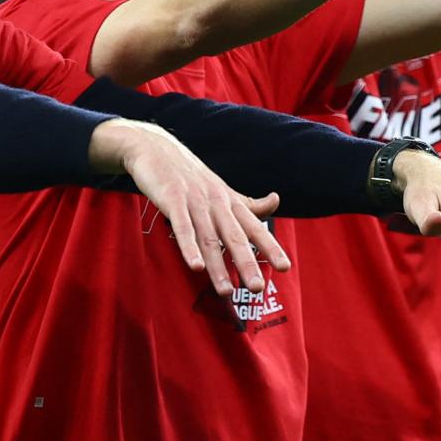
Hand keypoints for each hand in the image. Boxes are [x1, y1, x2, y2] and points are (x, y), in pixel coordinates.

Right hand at [92, 120, 290, 296]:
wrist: (156, 148)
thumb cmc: (190, 175)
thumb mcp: (222, 189)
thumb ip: (248, 202)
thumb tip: (276, 201)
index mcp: (229, 201)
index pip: (254, 227)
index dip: (270, 247)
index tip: (285, 267)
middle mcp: (216, 202)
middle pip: (234, 236)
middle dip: (246, 263)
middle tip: (257, 288)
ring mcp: (194, 201)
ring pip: (208, 238)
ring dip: (217, 266)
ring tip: (226, 292)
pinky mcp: (171, 199)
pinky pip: (182, 227)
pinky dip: (189, 247)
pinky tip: (195, 266)